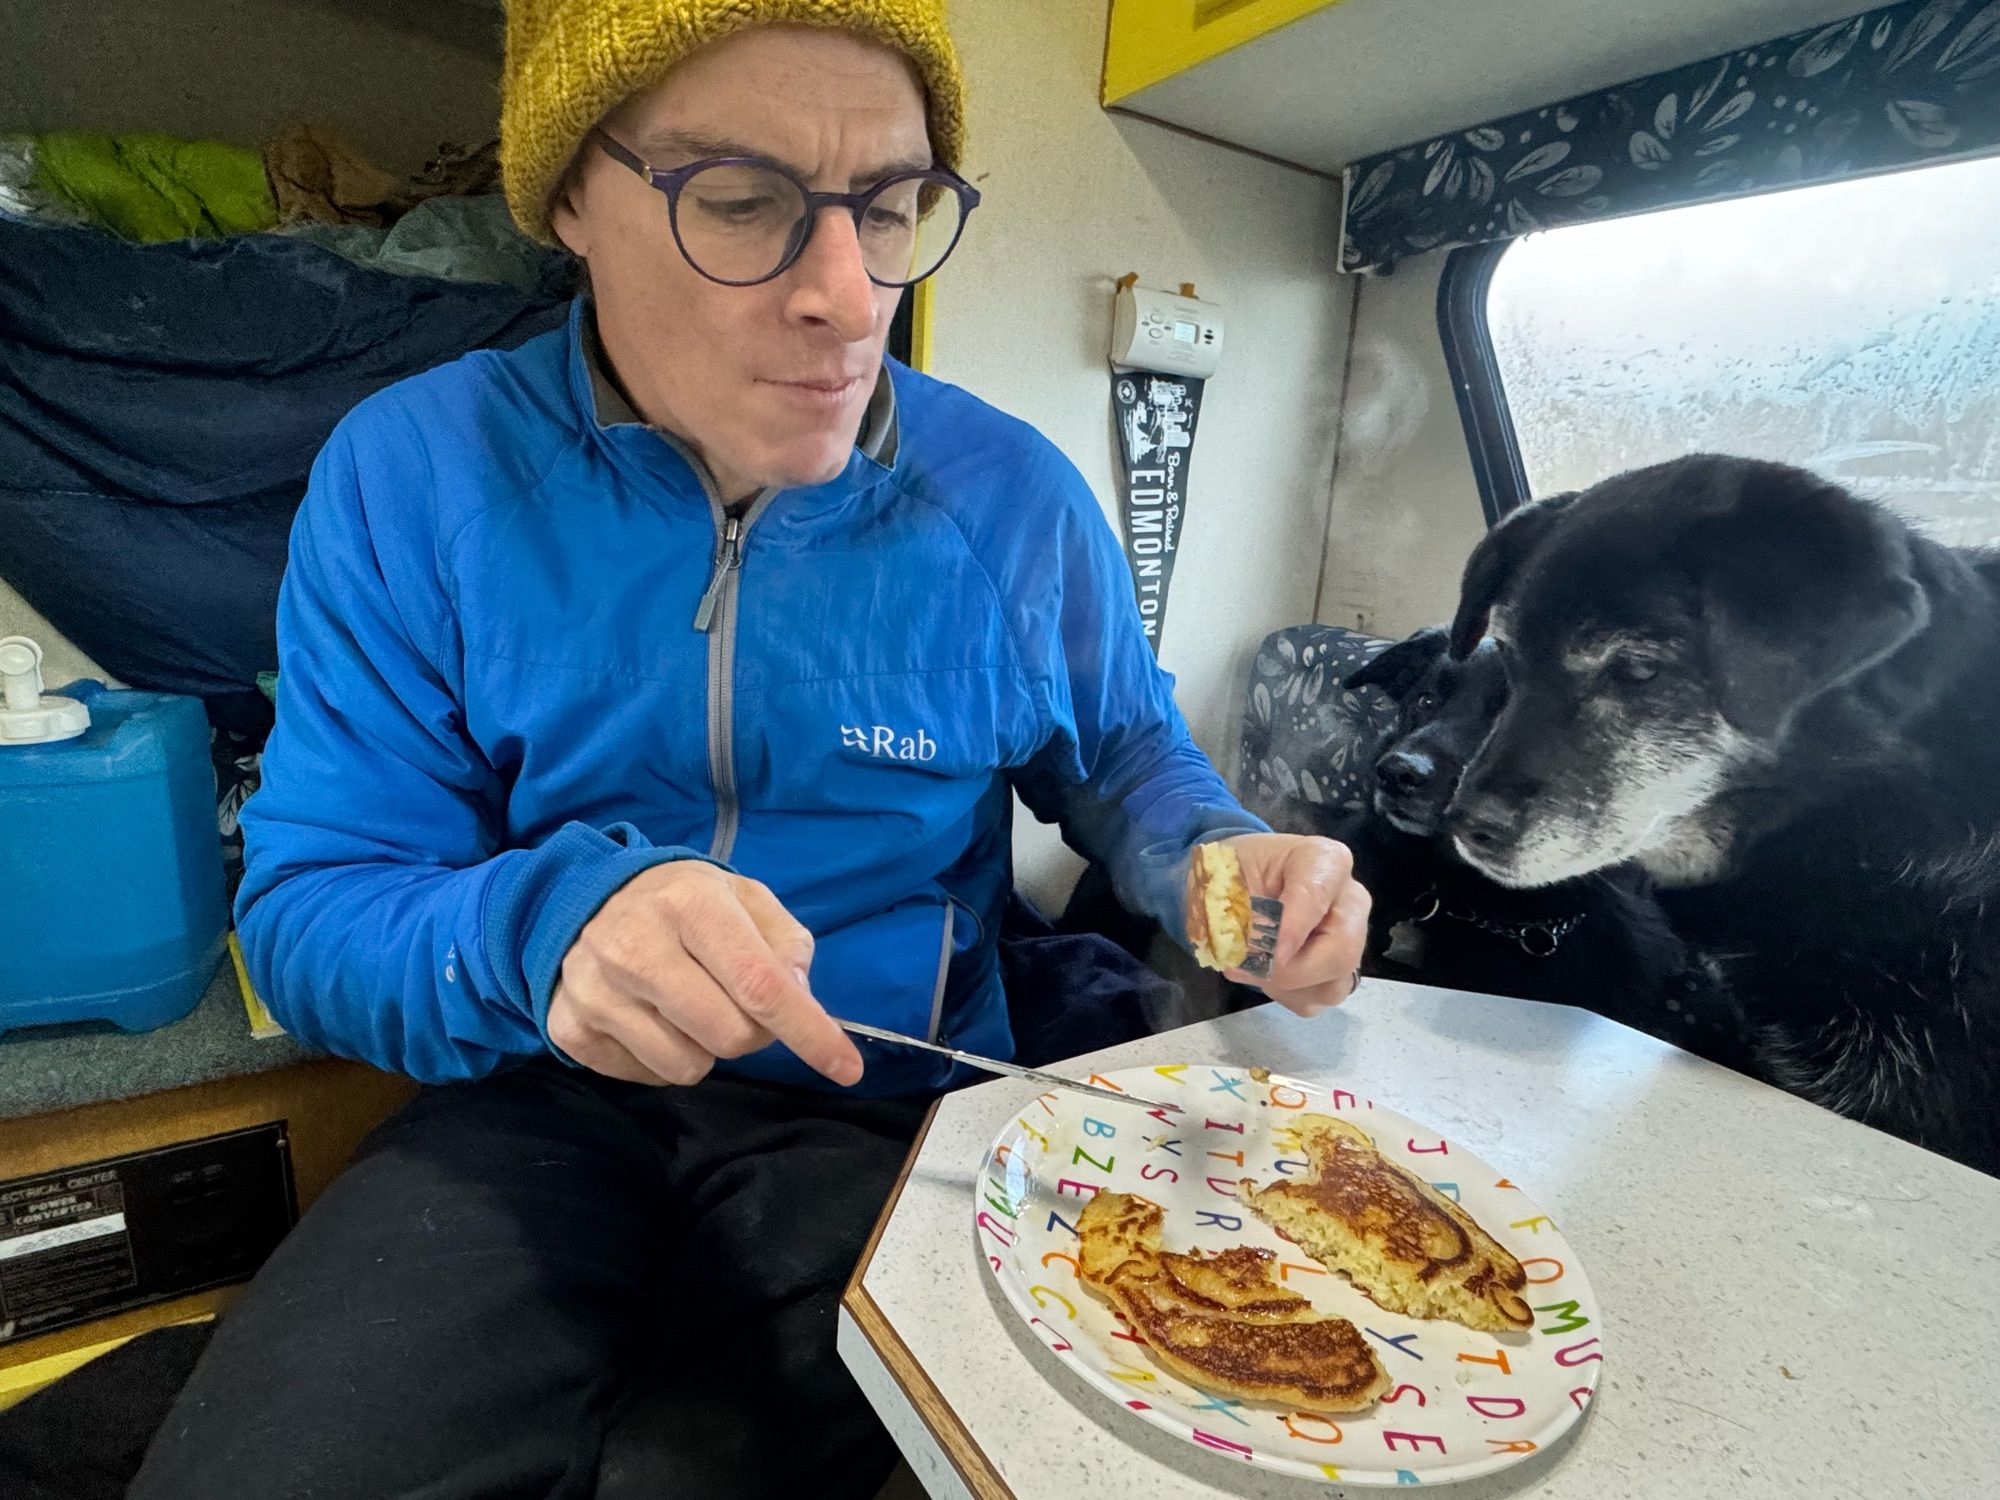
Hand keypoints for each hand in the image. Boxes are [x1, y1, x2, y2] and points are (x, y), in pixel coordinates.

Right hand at [549, 862, 862, 1087]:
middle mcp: (635, 946)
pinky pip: (647, 1078)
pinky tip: (651, 1018)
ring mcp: (594, 991)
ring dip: (704, 1048)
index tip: (847, 1068)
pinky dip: (662, 1059)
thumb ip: (785, 944)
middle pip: (730, 1036)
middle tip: (738, 1004)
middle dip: (753, 1033)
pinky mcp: (570, 1030)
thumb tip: (800, 1000)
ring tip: (688, 1006)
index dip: (808, 1031)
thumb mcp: (744, 900)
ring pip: (688, 1066)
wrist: (585, 901)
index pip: (760, 984)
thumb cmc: (683, 904)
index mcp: (690, 903)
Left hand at [1213, 832, 1370, 1015]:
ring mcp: (1351, 941)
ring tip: (1251, 964)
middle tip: (1242, 967)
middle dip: (1288, 970)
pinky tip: (1265, 971)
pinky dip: (1282, 994)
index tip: (1270, 951)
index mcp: (1326, 861)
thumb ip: (1240, 905)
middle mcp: (1350, 901)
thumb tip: (1257, 950)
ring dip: (1282, 985)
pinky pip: (1315, 1001)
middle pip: (1341, 952)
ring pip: (1332, 985)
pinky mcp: (1338, 974)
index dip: (1294, 926)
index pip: (1318, 893)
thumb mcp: (1227, 873)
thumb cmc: (1235, 871)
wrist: (1234, 884)